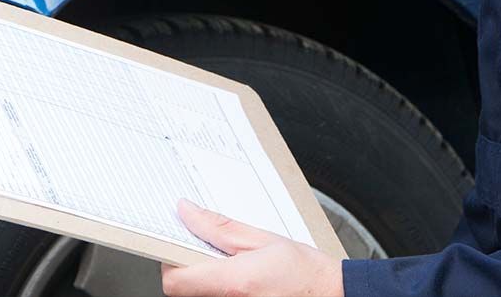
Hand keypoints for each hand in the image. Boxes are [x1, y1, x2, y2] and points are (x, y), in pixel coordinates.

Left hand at [161, 200, 343, 296]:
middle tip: (208, 249)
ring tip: (230, 264)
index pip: (176, 280)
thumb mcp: (261, 238)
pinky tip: (237, 277)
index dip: (170, 260)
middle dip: (189, 265)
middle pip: (183, 289)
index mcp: (234, 283)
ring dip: (204, 276)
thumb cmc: (303, 271)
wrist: (330, 295)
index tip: (177, 242)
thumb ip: (219, 227)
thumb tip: (187, 212)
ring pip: (198, 294)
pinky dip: (217, 287)